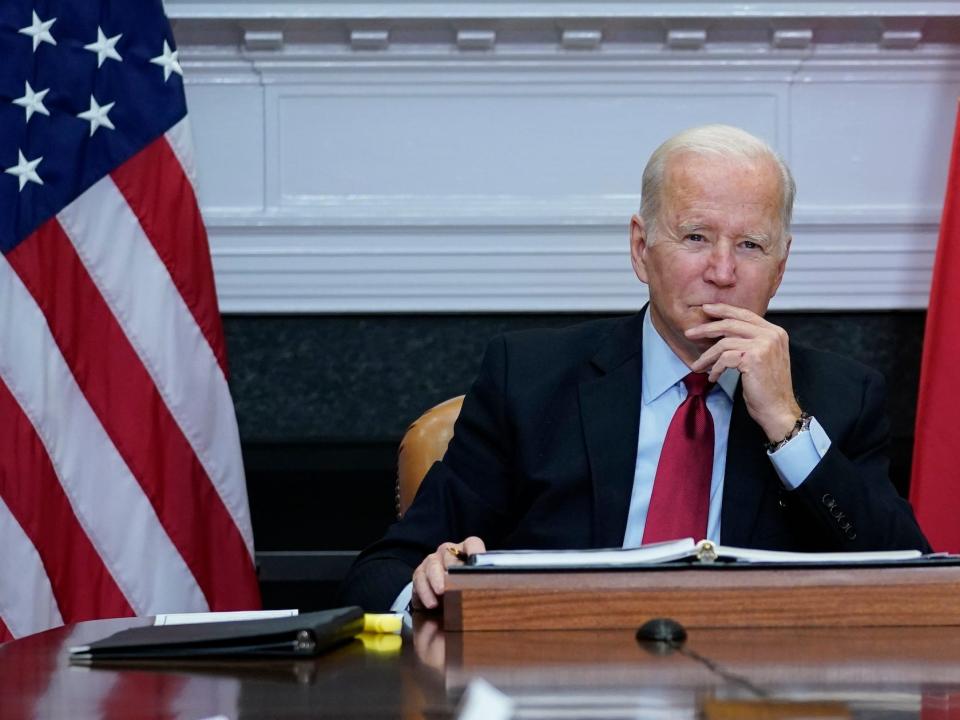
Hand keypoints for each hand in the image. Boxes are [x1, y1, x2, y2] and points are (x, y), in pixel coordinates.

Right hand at [411, 536, 486, 610]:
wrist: (442, 602)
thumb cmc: (465, 592)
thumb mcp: (476, 590)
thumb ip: (485, 588)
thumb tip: (499, 598)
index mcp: (467, 550)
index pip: (473, 544)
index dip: (476, 551)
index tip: (478, 564)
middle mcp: (449, 552)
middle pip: (450, 554)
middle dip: (453, 568)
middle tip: (456, 581)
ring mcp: (433, 561)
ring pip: (433, 564)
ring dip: (436, 578)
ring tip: (441, 592)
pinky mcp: (420, 573)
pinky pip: (420, 578)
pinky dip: (425, 591)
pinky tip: (431, 603)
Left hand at [686, 303, 801, 441]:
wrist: (778, 409)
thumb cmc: (768, 388)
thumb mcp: (763, 357)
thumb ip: (751, 341)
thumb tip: (724, 332)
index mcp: (775, 332)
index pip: (745, 314)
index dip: (724, 309)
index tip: (706, 308)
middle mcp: (771, 335)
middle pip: (731, 324)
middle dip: (706, 328)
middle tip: (689, 333)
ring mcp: (764, 344)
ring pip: (724, 343)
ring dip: (707, 356)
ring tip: (698, 366)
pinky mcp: (753, 357)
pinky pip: (724, 358)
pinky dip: (715, 368)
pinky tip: (713, 377)